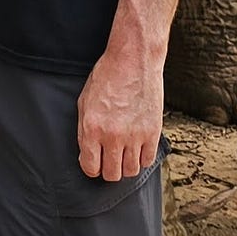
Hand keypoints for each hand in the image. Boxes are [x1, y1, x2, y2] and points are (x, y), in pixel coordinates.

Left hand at [76, 45, 162, 181]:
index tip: (94, 163)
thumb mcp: (84, 102)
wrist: (133, 61)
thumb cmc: (107, 78)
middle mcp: (113, 135)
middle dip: (108, 170)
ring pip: (131, 170)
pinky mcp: (153, 131)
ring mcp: (135, 135)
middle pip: (112, 174)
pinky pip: (148, 160)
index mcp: (92, 128)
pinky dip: (142, 159)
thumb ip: (84, 131)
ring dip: (125, 166)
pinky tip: (137, 149)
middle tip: (109, 160)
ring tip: (123, 154)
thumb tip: (87, 154)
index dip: (91, 168)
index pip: (91, 167)